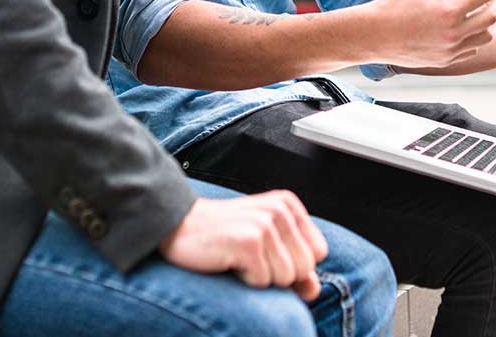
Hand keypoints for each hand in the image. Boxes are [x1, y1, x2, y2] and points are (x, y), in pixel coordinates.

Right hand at [158, 190, 328, 300]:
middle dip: (277, 273)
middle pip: (304, 268)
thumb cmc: (223, 236)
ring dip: (259, 277)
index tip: (266, 253)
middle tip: (249, 256)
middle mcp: (280, 209)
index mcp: (288, 204)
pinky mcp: (248, 242)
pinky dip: (244, 279)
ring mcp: (264, 224)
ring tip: (238, 257)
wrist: (177, 226)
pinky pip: (263, 281)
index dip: (293, 263)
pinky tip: (228, 260)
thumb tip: (314, 290)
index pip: (317, 253)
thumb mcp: (265, 244)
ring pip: (285, 278)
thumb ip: (295, 265)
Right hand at [371, 0, 495, 68]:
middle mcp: (454, 33)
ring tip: (484, 4)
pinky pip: (472, 48)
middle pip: (492, 15)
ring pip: (486, 35)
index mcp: (449, 10)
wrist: (375, 35)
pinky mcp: (446, 60)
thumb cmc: (396, 2)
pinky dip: (476, 35)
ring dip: (489, 18)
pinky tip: (470, 23)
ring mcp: (451, 49)